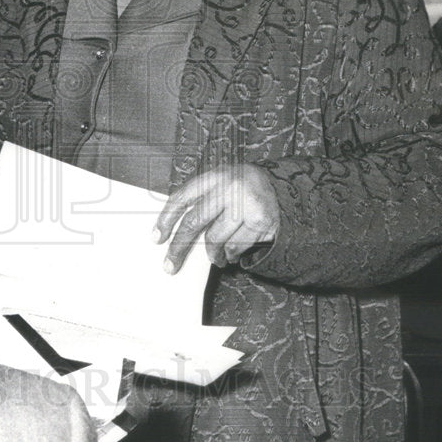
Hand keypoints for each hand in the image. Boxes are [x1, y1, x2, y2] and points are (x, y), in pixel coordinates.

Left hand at [154, 165, 279, 274]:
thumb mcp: (222, 184)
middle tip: (170, 265)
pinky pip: (235, 247)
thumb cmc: (244, 190)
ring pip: (215, 239)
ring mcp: (245, 204)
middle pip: (194, 222)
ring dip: (212, 254)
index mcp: (214, 176)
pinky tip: (233, 253)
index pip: (182, 198)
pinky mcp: (260, 221)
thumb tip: (175, 233)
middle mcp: (228, 187)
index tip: (157, 238)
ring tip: (215, 257)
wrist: (285, 189)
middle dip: (179, 247)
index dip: (166, 220)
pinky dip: (231, 255)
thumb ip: (202, 201)